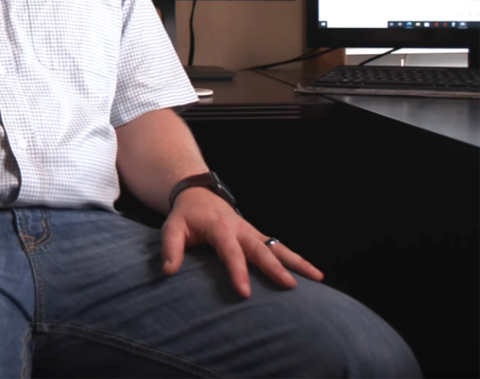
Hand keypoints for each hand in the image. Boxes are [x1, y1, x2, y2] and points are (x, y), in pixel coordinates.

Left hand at [160, 187, 323, 297]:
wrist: (199, 194)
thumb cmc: (186, 215)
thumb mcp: (172, 227)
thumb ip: (170, 248)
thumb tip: (168, 271)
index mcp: (220, 228)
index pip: (230, 252)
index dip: (238, 272)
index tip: (245, 293)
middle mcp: (241, 229)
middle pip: (261, 250)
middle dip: (275, 268)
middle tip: (289, 286)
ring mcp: (252, 232)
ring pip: (278, 247)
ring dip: (297, 262)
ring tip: (318, 277)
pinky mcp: (258, 236)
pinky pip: (280, 248)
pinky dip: (296, 259)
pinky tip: (314, 274)